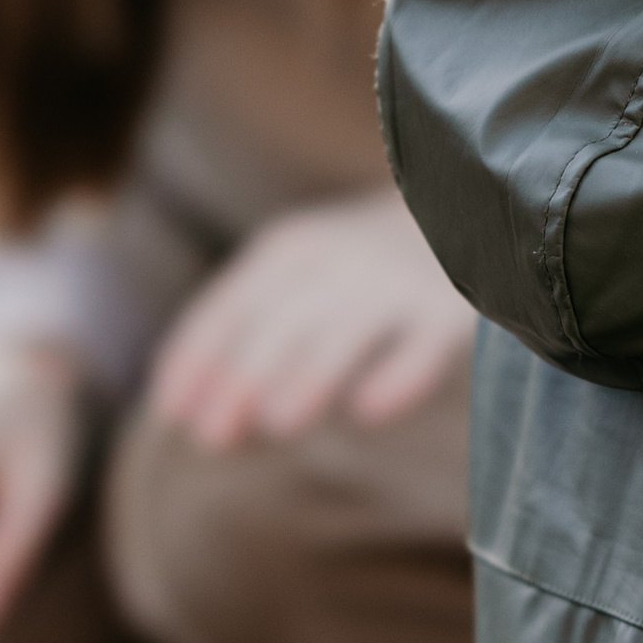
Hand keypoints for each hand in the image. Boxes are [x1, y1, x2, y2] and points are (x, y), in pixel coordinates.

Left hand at [145, 189, 473, 451]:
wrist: (470, 205)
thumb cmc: (363, 266)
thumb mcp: (301, 279)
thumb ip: (251, 338)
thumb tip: (189, 418)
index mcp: (289, 250)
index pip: (229, 305)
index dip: (197, 356)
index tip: (172, 413)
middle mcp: (338, 258)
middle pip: (280, 321)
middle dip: (242, 376)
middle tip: (212, 438)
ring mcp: (396, 282)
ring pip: (345, 330)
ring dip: (308, 374)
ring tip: (277, 424)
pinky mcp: (452, 309)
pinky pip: (423, 344)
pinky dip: (399, 374)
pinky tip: (371, 410)